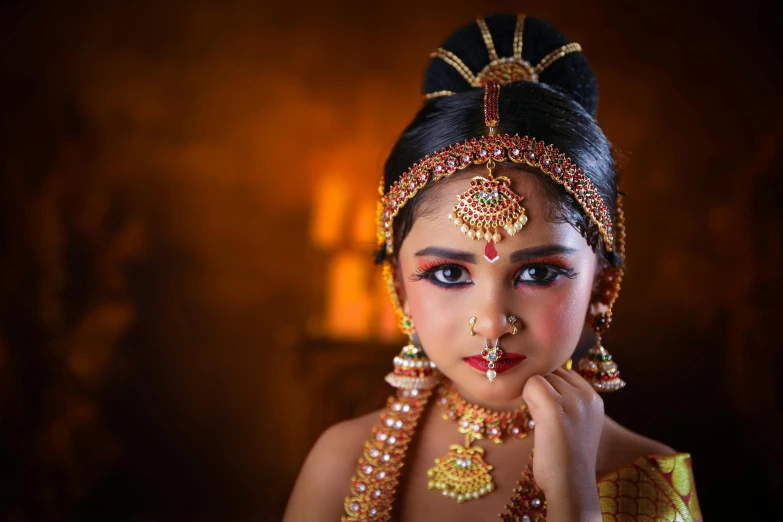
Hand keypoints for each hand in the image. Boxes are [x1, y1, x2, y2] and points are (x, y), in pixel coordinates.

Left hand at [522, 368, 603, 508]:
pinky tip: (535, 420)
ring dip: (533, 396)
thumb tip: (541, 379)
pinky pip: (531, 383)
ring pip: (539, 376)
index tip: (551, 414)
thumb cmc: (566, 459)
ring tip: (543, 423)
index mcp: (595, 399)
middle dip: (542, 391)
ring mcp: (573, 399)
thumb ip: (566, 400)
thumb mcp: (576, 423)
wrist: (570, 485)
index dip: (550, 388)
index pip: (563, 372)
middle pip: (551, 372)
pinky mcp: (555, 405)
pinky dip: (526, 399)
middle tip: (546, 420)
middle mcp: (587, 395)